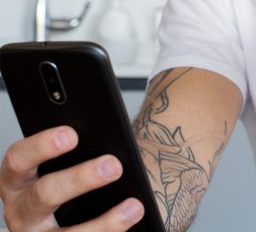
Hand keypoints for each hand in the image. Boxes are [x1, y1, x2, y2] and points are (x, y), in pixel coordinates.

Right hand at [0, 126, 143, 230]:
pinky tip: (132, 219)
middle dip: (80, 180)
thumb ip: (84, 147)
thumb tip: (112, 140)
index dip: (41, 146)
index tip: (72, 135)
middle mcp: (21, 208)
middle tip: (113, 165)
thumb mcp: (75, 157)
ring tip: (134, 207)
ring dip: (103, 223)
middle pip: (44, 194)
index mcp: (18, 177)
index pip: (19, 158)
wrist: (90, 200)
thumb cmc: (80, 167)